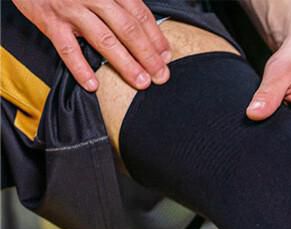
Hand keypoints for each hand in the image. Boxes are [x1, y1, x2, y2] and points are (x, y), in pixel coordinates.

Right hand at [11, 0, 170, 91]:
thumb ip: (119, 4)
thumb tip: (147, 33)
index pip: (139, 13)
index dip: (156, 36)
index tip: (166, 56)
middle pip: (127, 28)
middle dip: (148, 55)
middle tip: (161, 75)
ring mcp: (71, 9)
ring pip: (104, 40)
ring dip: (125, 64)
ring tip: (141, 82)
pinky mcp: (50, 21)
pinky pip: (68, 49)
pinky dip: (81, 68)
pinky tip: (93, 85)